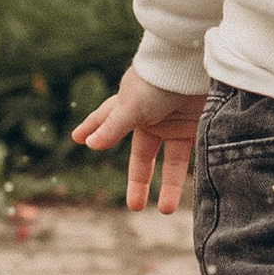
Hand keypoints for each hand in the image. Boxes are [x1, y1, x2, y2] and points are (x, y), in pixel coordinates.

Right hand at [71, 65, 205, 213]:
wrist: (193, 63)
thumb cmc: (156, 81)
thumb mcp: (130, 107)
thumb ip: (112, 127)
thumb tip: (90, 145)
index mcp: (127, 107)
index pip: (104, 121)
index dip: (92, 130)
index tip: (77, 139)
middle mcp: (150, 117)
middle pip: (142, 156)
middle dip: (138, 181)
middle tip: (133, 206)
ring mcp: (174, 123)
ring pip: (170, 162)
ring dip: (168, 186)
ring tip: (165, 210)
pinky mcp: (196, 126)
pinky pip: (190, 156)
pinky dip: (188, 174)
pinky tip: (186, 192)